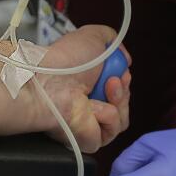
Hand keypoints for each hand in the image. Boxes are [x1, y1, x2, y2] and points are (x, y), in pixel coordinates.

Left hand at [33, 25, 131, 151]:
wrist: (50, 84)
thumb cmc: (64, 61)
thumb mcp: (91, 36)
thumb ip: (110, 39)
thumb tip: (124, 57)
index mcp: (86, 80)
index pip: (117, 85)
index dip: (123, 77)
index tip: (121, 69)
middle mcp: (88, 101)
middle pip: (122, 100)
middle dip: (122, 87)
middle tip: (111, 79)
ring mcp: (90, 121)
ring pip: (122, 117)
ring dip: (118, 100)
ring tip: (104, 89)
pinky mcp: (91, 138)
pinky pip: (113, 129)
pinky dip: (108, 116)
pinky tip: (92, 107)